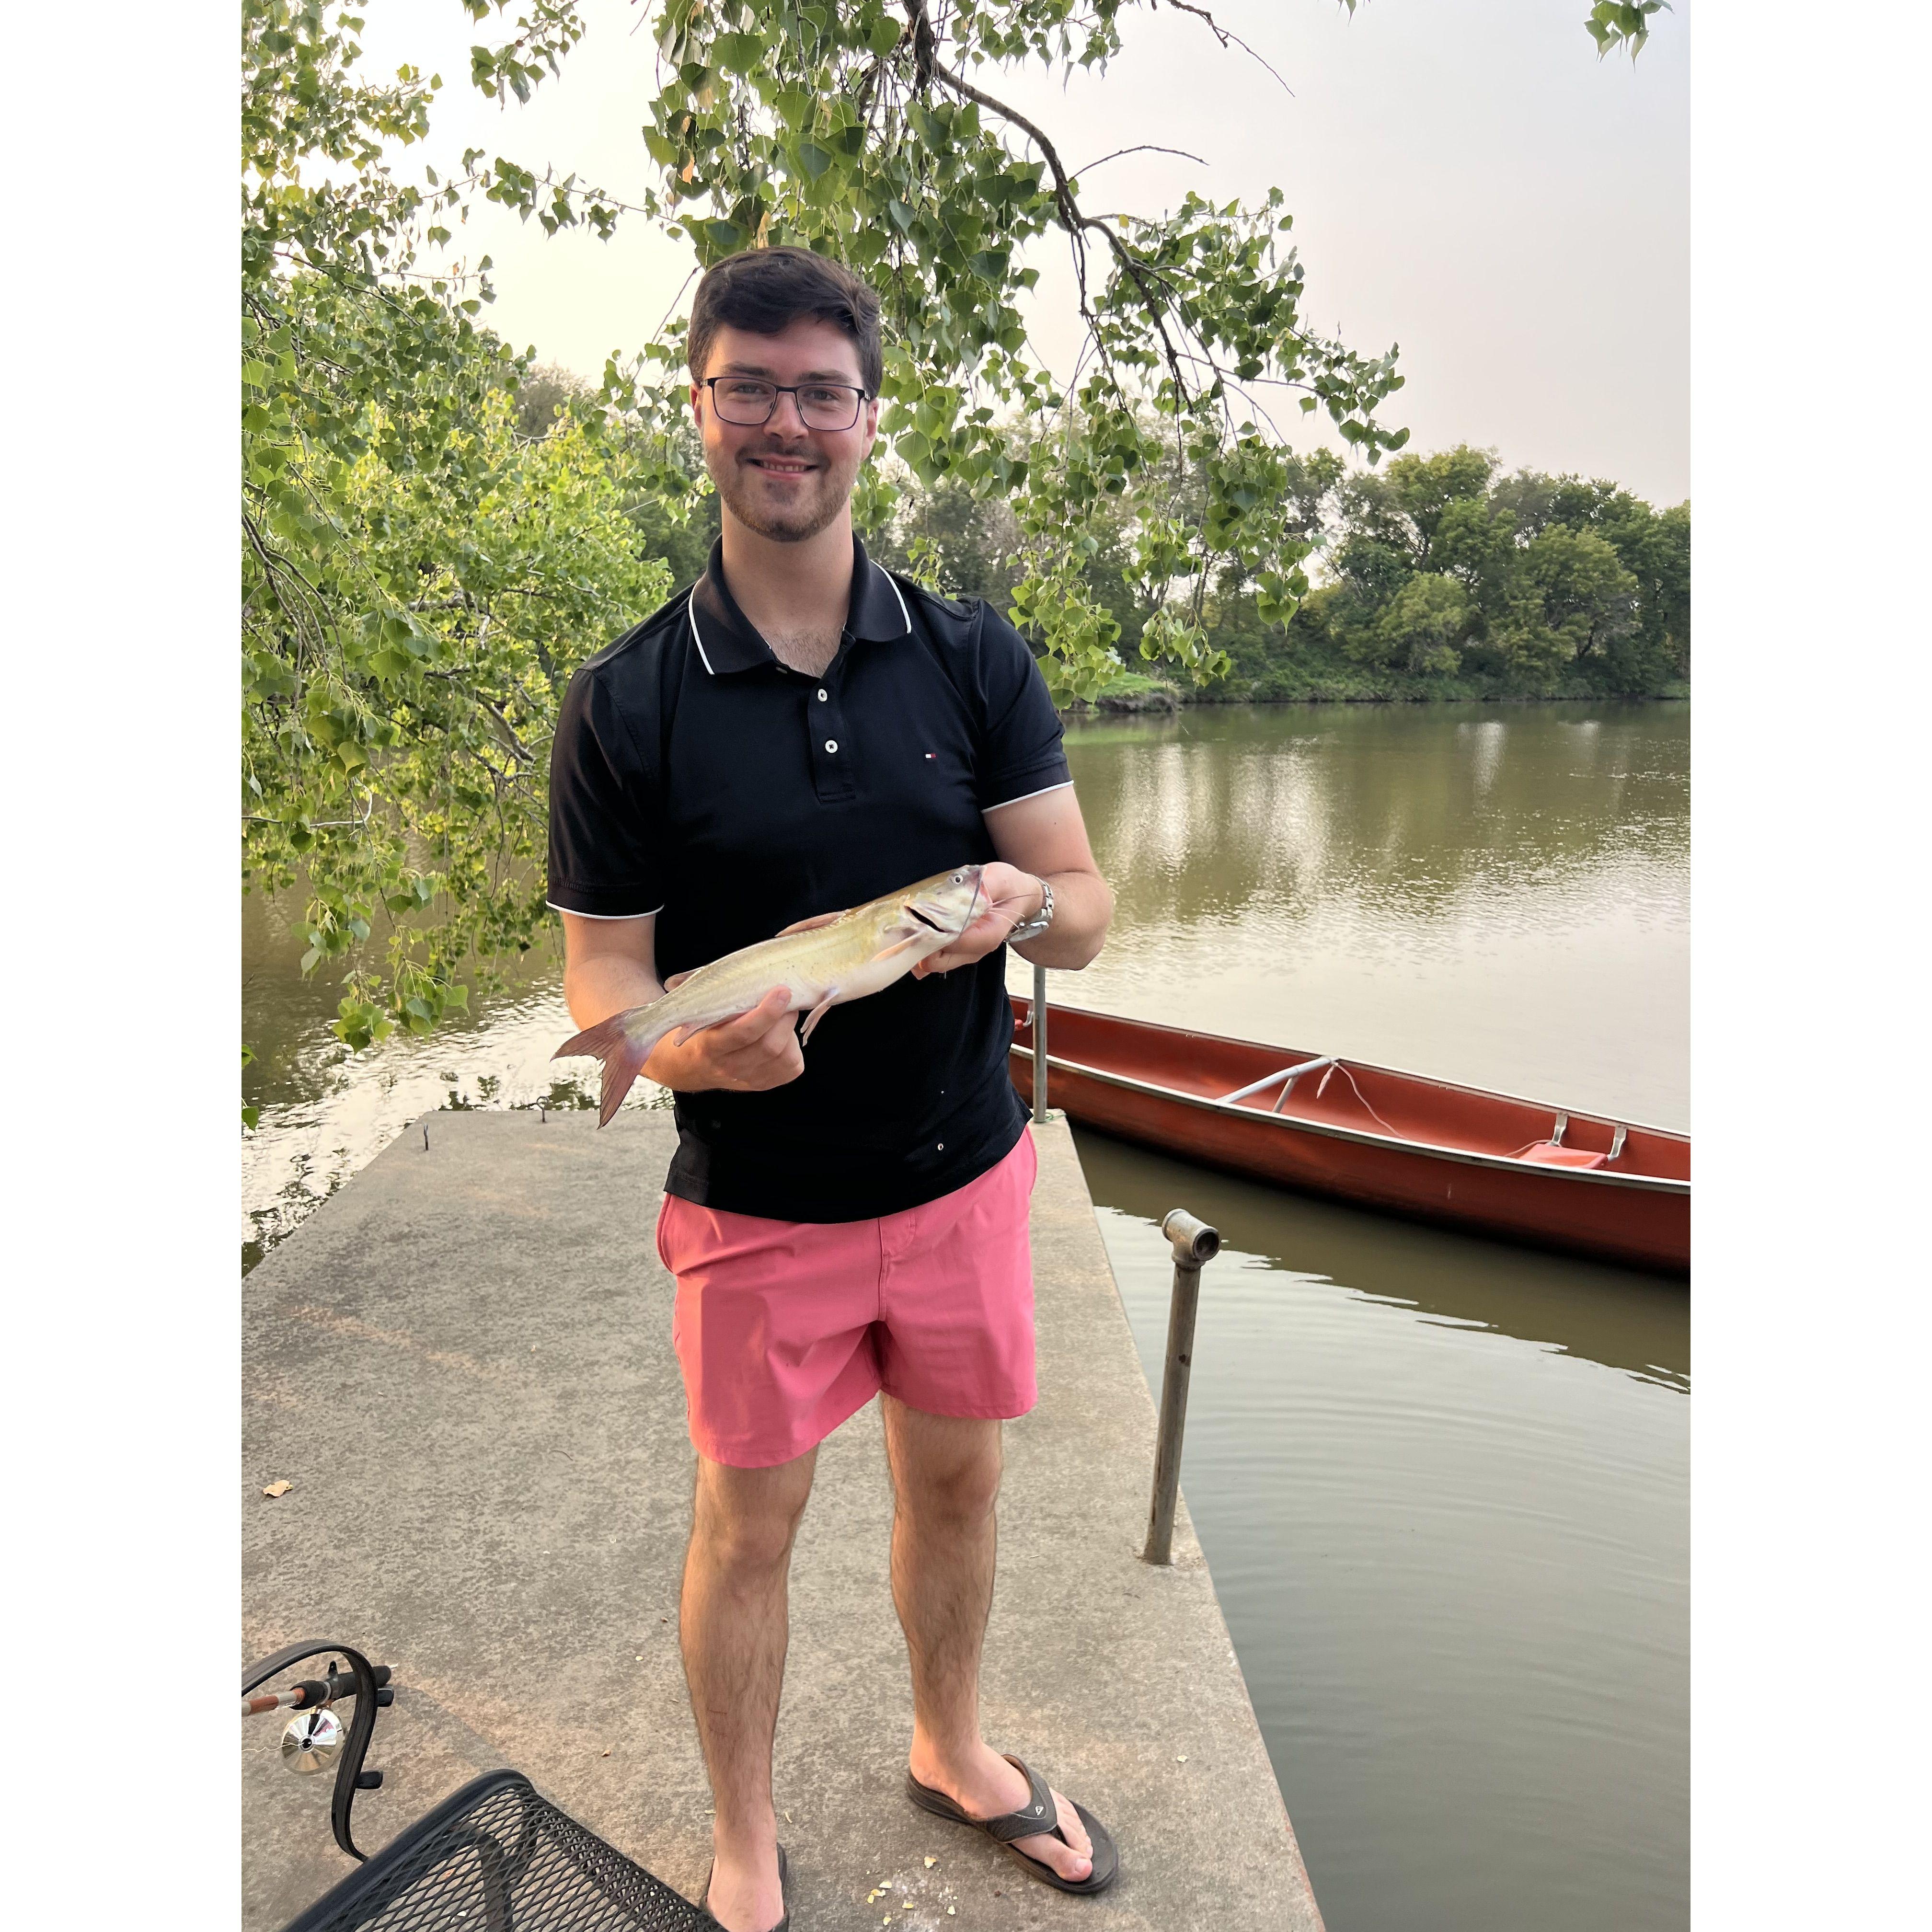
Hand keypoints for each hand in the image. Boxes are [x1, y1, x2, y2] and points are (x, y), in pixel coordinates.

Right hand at [644, 986, 804, 1092]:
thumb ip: (728, 998)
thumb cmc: (704, 1027)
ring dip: (789, 1030)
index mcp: (711, 1046)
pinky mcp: (766, 1084)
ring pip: (784, 1055)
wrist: (693, 1065)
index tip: (781, 991)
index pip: (742, 1033)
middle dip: (785, 1018)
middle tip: (786, 997)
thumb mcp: (705, 1012)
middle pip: (769, 1046)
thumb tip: (763, 973)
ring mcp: (749, 1080)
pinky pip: (792, 1066)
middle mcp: (729, 1067)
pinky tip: (781, 1036)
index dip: (766, 1013)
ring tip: (782, 1016)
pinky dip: (793, 1046)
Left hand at [911, 862, 1042, 978]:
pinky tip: (915, 933)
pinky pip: (933, 959)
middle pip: (938, 961)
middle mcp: (975, 950)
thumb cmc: (1009, 888)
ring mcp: (965, 954)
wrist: (1017, 898)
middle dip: (919, 944)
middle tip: (907, 921)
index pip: (954, 943)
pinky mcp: (956, 952)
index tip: (918, 917)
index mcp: (987, 935)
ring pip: (932, 963)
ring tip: (909, 925)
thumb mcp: (999, 879)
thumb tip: (961, 891)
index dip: (932, 933)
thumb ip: (982, 886)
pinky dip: (920, 950)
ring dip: (917, 947)